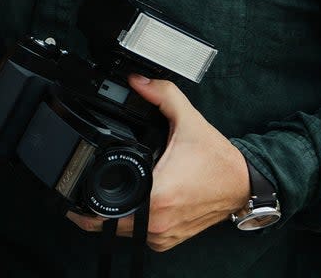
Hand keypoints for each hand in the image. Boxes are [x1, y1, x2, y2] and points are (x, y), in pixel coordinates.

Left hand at [66, 75, 250, 251]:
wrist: (243, 183)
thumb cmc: (217, 159)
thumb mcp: (188, 120)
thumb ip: (161, 95)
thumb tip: (136, 81)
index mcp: (157, 196)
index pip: (106, 210)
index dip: (85, 203)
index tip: (77, 188)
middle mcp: (158, 222)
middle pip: (108, 224)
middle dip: (94, 207)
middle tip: (86, 188)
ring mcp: (163, 235)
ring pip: (122, 233)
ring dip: (112, 216)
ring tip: (109, 192)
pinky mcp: (169, 240)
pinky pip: (139, 236)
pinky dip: (131, 222)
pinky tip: (131, 203)